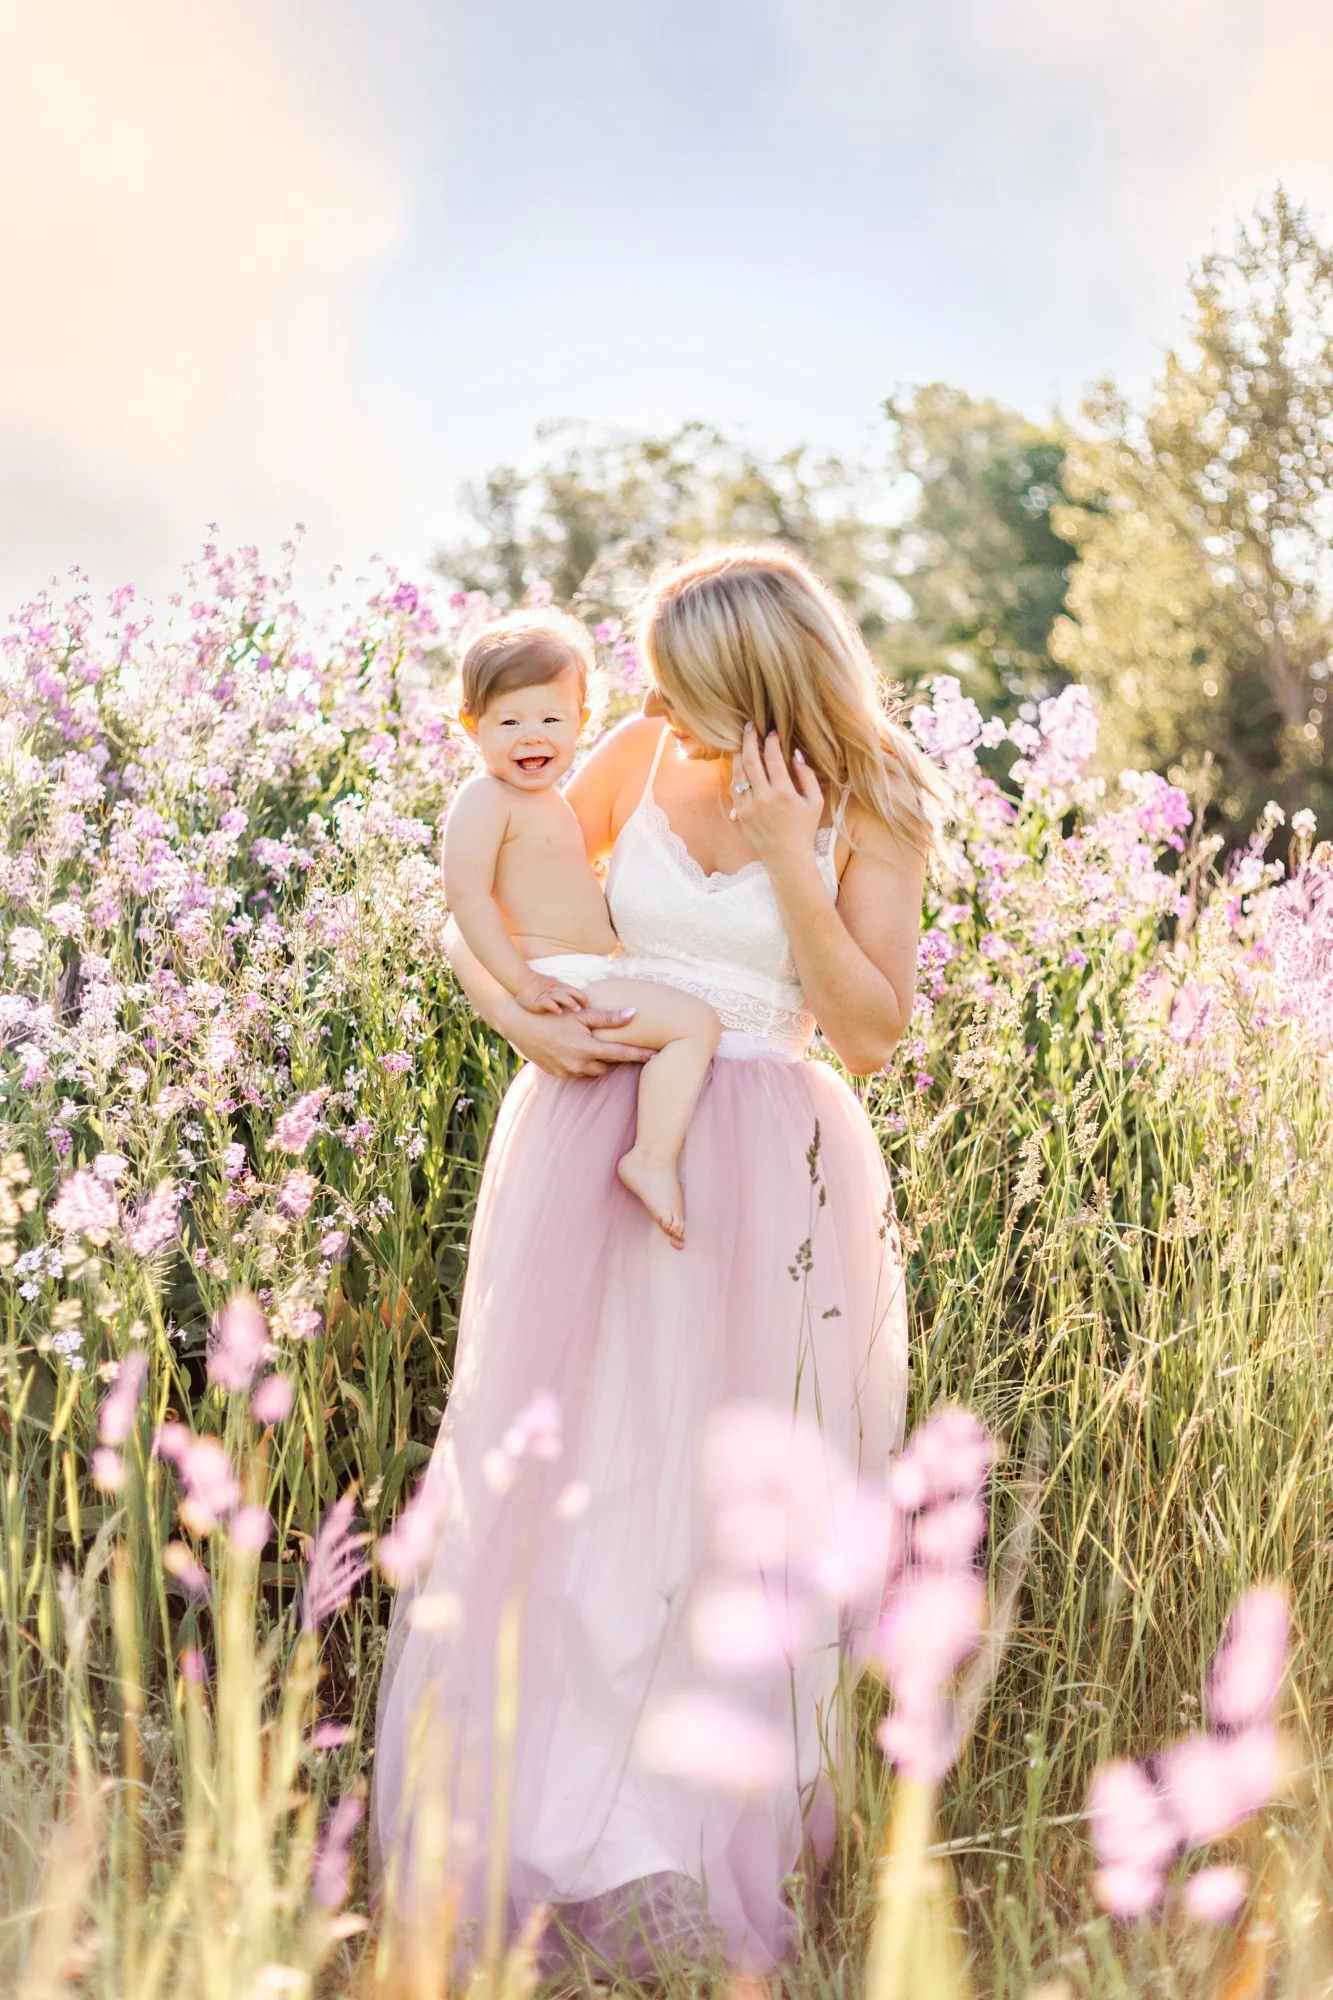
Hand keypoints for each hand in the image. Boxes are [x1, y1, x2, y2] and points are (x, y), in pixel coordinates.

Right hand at [508, 1006, 654, 1079]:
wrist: (521, 1025)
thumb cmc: (553, 1016)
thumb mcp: (582, 1014)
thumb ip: (608, 1018)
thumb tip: (634, 1014)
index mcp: (588, 1048)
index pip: (621, 1054)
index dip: (639, 1055)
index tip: (656, 1056)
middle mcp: (579, 1064)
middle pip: (606, 1066)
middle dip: (609, 1056)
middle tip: (608, 1042)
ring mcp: (567, 1072)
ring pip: (592, 1071)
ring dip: (595, 1061)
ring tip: (588, 1044)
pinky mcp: (558, 1075)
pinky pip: (577, 1072)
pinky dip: (580, 1064)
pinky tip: (573, 1050)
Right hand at [517, 973, 587, 1014]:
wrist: (521, 980)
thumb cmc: (538, 985)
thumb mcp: (553, 986)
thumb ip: (563, 992)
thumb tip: (576, 1000)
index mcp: (560, 987)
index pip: (575, 991)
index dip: (582, 997)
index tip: (588, 1005)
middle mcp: (555, 990)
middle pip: (570, 993)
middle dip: (579, 999)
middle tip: (586, 1007)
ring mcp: (546, 995)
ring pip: (561, 997)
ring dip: (570, 1002)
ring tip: (577, 1009)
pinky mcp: (538, 1001)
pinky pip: (547, 1003)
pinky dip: (553, 1006)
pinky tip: (558, 1011)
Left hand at [731, 723, 824, 871]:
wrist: (787, 858)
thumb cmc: (804, 829)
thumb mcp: (815, 802)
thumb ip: (807, 775)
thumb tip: (795, 753)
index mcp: (784, 794)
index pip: (773, 758)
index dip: (771, 741)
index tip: (772, 731)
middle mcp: (763, 799)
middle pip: (751, 761)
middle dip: (749, 739)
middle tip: (749, 725)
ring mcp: (749, 807)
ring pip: (738, 773)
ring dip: (739, 754)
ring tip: (742, 742)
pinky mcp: (740, 814)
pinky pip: (734, 788)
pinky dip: (736, 773)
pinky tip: (740, 765)